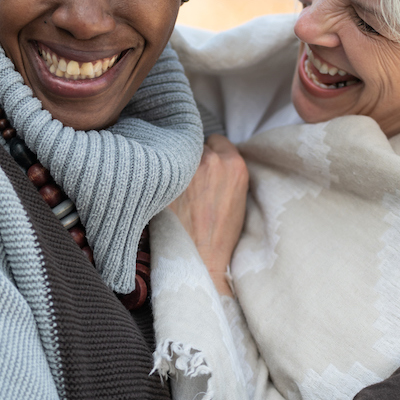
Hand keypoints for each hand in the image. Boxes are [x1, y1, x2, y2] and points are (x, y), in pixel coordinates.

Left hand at [167, 134, 248, 295]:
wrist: (200, 259)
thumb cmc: (221, 234)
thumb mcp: (238, 196)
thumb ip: (227, 170)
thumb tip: (213, 155)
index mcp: (233, 164)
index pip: (217, 139)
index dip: (211, 152)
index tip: (207, 166)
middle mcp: (210, 161)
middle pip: (196, 145)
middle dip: (193, 158)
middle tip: (192, 181)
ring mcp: (186, 169)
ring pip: (177, 154)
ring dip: (176, 165)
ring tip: (178, 189)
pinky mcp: (166, 180)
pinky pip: (161, 167)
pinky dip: (161, 176)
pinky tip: (164, 192)